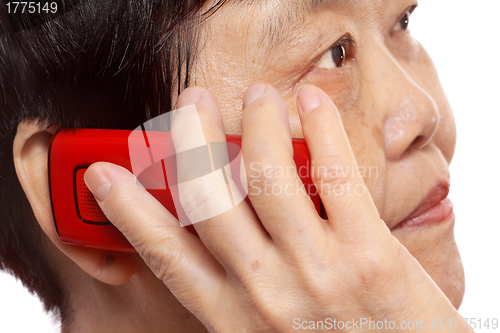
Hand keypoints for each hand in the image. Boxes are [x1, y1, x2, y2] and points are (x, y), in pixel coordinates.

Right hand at [84, 84, 471, 331]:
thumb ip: (238, 293)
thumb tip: (215, 235)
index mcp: (232, 315)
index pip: (164, 252)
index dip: (127, 208)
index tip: (103, 172)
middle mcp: (264, 292)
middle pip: (207, 197)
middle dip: (191, 137)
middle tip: (190, 101)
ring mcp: (317, 272)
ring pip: (266, 175)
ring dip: (256, 121)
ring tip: (257, 94)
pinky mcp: (370, 254)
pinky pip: (335, 175)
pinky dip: (322, 128)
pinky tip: (312, 102)